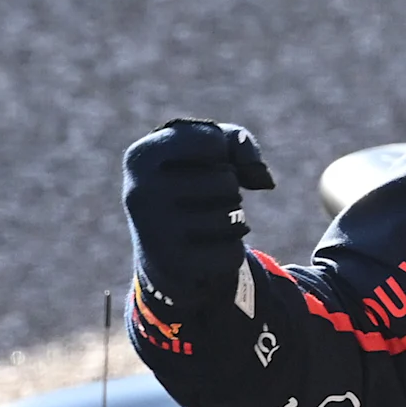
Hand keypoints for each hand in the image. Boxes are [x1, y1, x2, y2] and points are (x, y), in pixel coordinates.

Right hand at [121, 119, 274, 307]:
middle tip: (204, 200)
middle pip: (226, 181)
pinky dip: (231, 250)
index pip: (212, 141)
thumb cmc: (186, 185)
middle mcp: (141, 192)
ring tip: (208, 223)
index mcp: (141, 157)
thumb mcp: (203, 152)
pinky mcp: (174, 266)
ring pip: (232, 217)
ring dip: (233, 219)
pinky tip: (209, 250)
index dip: (220, 152)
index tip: (199, 164)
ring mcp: (155, 231)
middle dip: (228, 189)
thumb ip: (238, 141)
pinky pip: (233, 252)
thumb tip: (264, 181)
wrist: (159, 249)